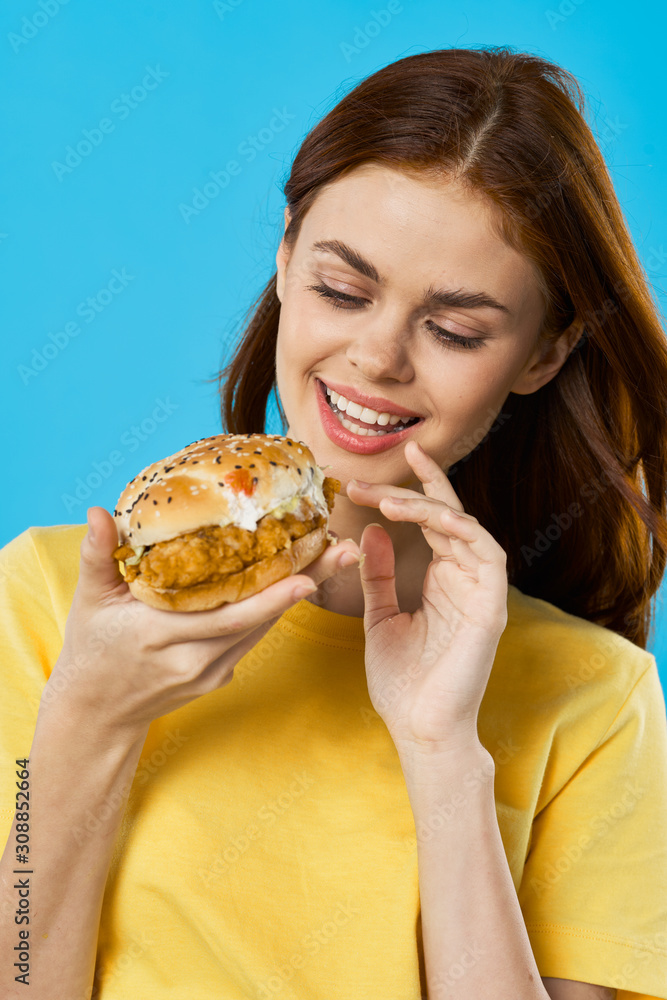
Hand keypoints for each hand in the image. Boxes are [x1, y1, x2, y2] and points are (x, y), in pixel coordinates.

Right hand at [45, 507, 360, 740]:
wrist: (96, 712)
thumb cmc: (91, 649)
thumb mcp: (89, 601)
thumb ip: (97, 556)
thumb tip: (98, 511)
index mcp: (161, 634)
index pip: (227, 616)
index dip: (269, 597)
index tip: (307, 575)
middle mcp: (194, 658)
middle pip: (260, 619)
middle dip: (306, 583)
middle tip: (344, 551)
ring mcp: (210, 672)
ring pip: (263, 628)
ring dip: (298, 593)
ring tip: (334, 558)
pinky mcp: (218, 677)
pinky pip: (252, 638)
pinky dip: (274, 609)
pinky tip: (300, 580)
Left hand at [347, 440, 507, 754]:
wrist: (419, 729)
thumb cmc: (402, 682)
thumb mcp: (379, 618)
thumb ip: (378, 576)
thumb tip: (371, 532)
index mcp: (443, 579)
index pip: (432, 521)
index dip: (412, 490)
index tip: (381, 468)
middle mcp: (465, 578)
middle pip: (444, 516)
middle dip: (407, 492)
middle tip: (364, 483)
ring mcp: (480, 591)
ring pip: (465, 527)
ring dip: (429, 507)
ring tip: (387, 501)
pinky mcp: (491, 606)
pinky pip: (487, 555)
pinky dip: (463, 530)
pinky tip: (434, 518)